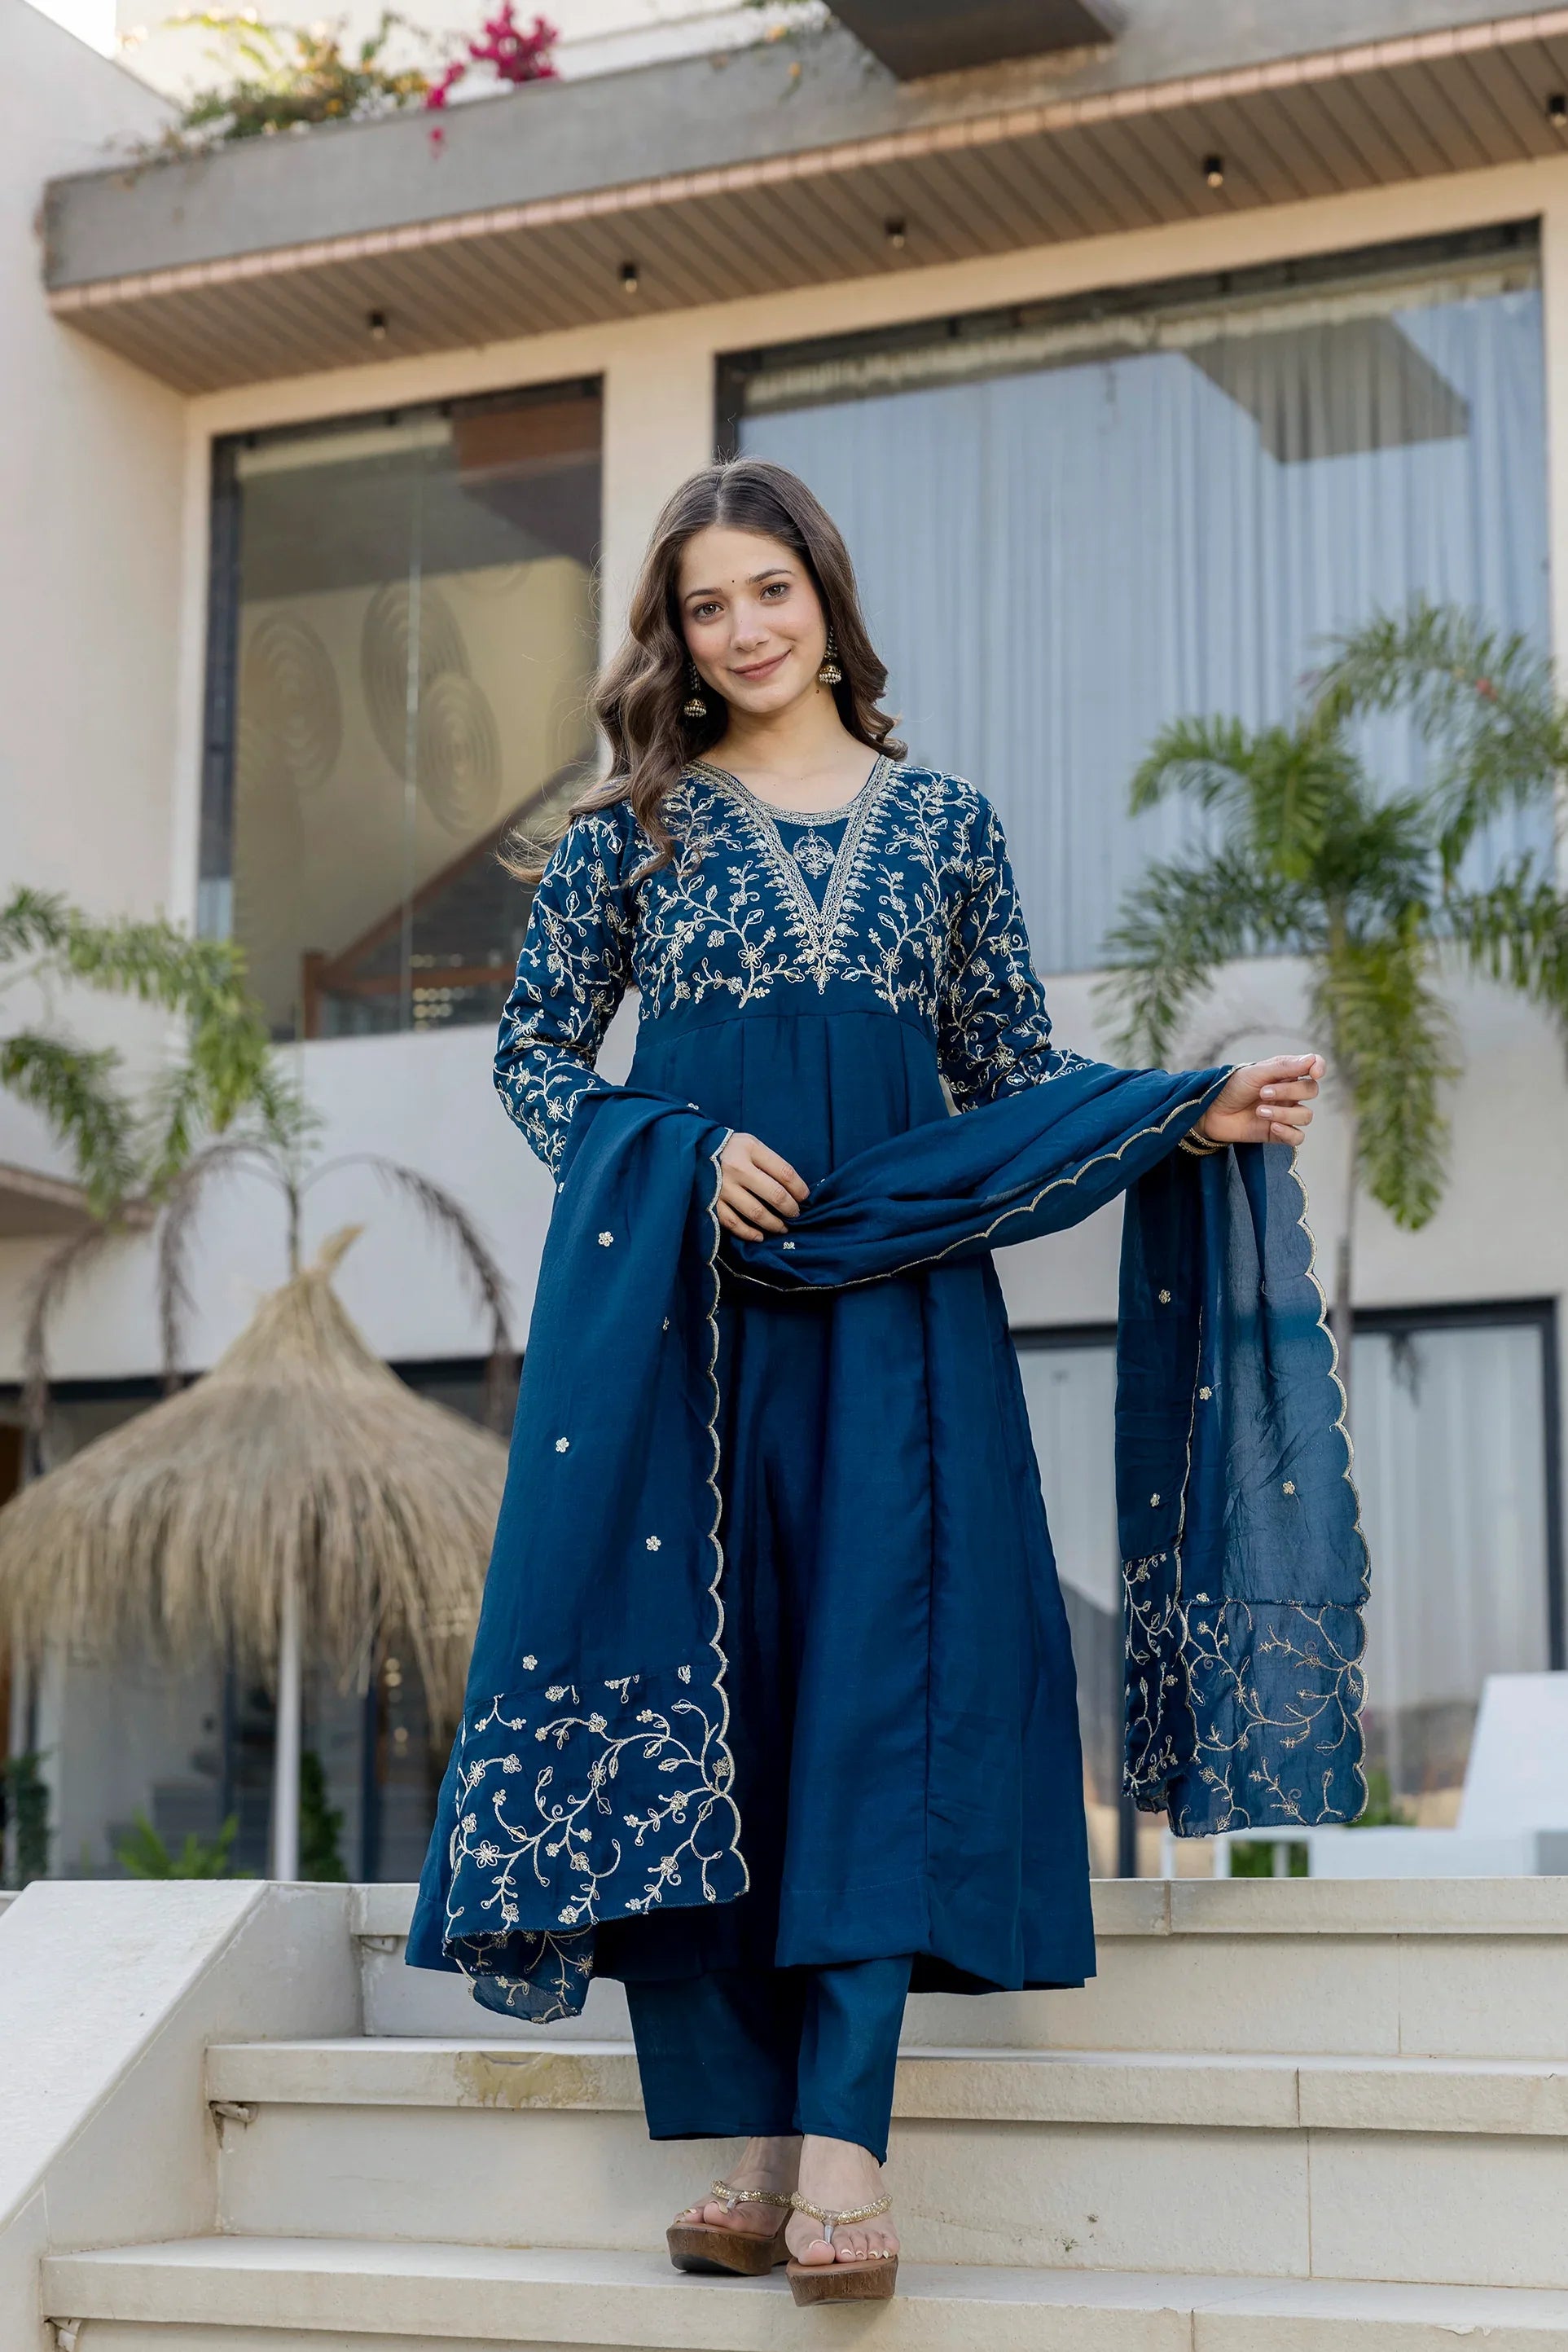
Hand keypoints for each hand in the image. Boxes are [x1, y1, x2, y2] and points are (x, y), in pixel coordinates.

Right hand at [717, 1130, 808, 1239]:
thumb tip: (792, 1188)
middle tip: (795, 1214)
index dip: (800, 1189)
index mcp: (749, 1149)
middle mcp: (736, 1168)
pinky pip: (734, 1224)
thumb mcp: (749, 1144)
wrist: (690, 1151)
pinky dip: (749, 1233)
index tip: (804, 1197)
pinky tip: (760, 1236)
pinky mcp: (711, 1203)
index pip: (785, 1172)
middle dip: (790, 1209)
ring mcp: (722, 1188)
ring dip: (774, 1224)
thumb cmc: (728, 1149)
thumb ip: (769, 1161)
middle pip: (774, 1194)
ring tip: (782, 1227)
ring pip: (757, 1213)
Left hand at [1200, 1054, 1324, 1147]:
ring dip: (1284, 1113)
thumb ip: (1283, 1067)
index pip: (1314, 1066)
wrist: (1210, 1111)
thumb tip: (1312, 1060)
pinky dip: (1288, 1132)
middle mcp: (1289, 1093)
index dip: (1319, 1067)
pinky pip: (1298, 1137)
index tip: (1314, 1072)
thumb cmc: (1231, 1087)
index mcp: (1285, 1073)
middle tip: (1262, 1093)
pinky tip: (1273, 1126)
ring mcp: (1285, 1113)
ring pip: (1305, 1116)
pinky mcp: (1278, 1133)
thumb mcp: (1255, 1073)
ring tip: (1259, 1111)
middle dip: (1289, 1091)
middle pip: (1311, 1091)